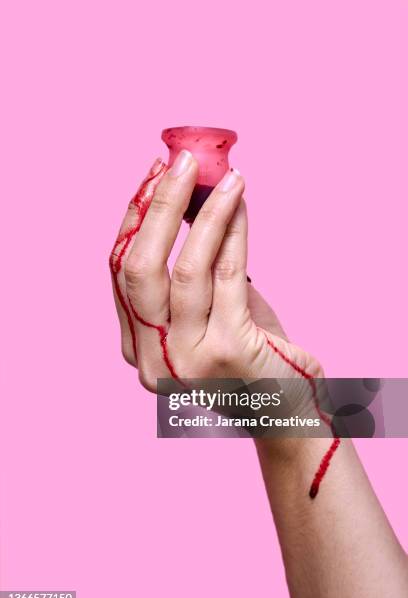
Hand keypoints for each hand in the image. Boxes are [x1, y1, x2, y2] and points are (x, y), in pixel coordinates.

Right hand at [109, 150, 322, 406]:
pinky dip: (233, 233)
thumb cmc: (249, 355)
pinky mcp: (229, 352)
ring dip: (204, 213)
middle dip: (158, 207)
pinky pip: (228, 276)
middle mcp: (154, 357)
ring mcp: (188, 359)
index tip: (152, 175)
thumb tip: (192, 197)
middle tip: (180, 161)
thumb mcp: (210, 308)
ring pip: (184, 270)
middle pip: (138, 269)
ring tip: (225, 176)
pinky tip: (240, 203)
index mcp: (139, 347)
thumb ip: (195, 267)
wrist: (286, 411)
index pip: (121, 272)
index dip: (135, 218)